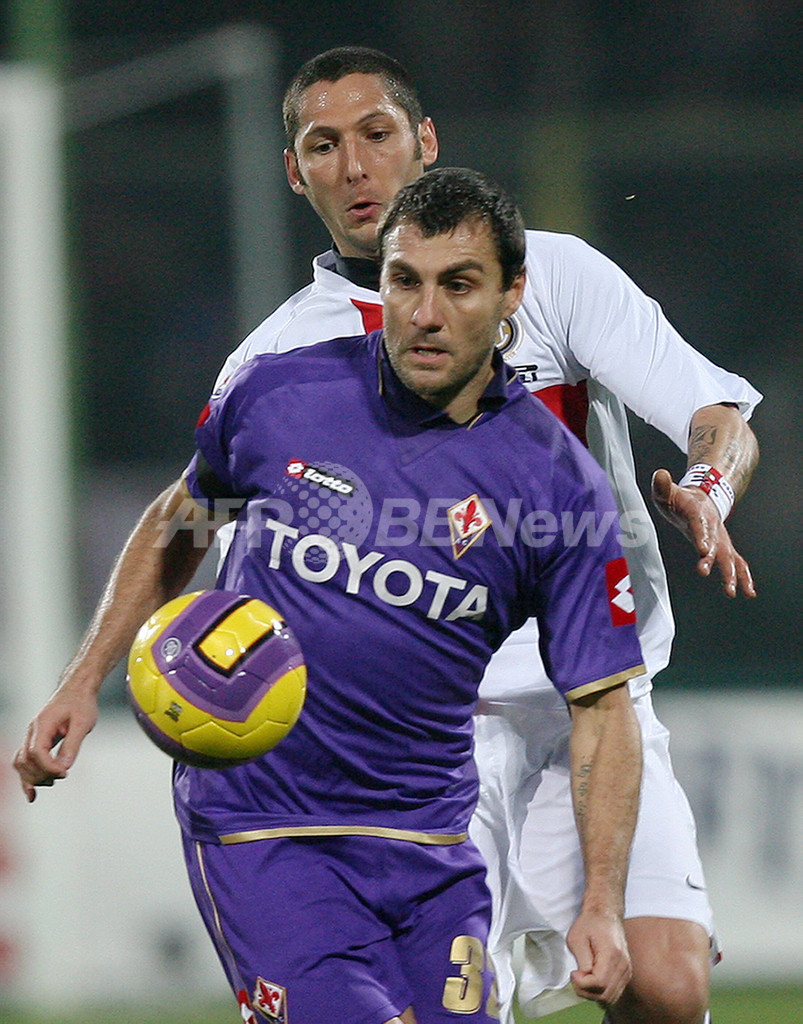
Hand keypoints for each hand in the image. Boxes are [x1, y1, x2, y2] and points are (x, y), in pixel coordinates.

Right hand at [13, 681, 98, 802]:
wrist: (78, 689)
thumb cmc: (81, 702)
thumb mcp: (82, 722)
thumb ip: (72, 745)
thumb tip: (64, 767)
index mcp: (43, 723)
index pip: (36, 751)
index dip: (48, 766)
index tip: (64, 772)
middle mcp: (33, 731)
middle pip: (25, 761)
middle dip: (41, 774)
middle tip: (61, 776)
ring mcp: (32, 736)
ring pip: (21, 763)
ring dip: (34, 777)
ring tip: (53, 780)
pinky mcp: (36, 741)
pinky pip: (25, 761)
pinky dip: (28, 777)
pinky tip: (32, 793)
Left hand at [567, 907, 630, 1005]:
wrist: (606, 914)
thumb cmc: (590, 924)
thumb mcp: (577, 938)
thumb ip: (581, 961)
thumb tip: (584, 978)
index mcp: (612, 954)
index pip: (599, 983)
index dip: (582, 983)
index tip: (574, 973)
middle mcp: (623, 965)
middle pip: (605, 995)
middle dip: (586, 991)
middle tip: (576, 976)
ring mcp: (626, 971)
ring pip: (610, 998)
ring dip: (593, 994)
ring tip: (582, 978)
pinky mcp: (625, 974)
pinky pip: (613, 993)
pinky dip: (600, 992)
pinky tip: (591, 980)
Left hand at [651, 468, 755, 597]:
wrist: (702, 498)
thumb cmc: (680, 498)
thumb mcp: (668, 491)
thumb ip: (663, 485)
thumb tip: (659, 475)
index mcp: (698, 514)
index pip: (700, 526)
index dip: (702, 537)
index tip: (703, 551)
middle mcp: (713, 528)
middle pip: (716, 545)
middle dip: (713, 560)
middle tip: (707, 572)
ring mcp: (720, 539)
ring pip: (729, 557)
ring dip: (732, 574)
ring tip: (733, 592)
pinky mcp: (723, 547)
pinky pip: (737, 563)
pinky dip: (744, 577)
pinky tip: (749, 592)